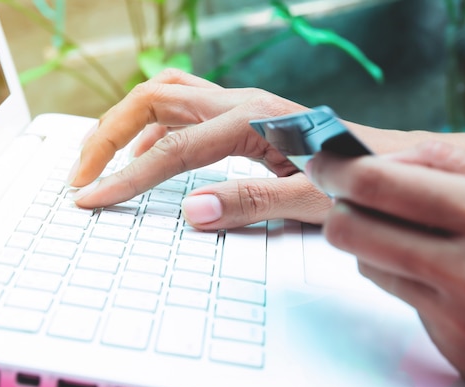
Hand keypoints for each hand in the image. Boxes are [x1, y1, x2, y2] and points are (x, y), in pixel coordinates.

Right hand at [69, 69, 330, 228]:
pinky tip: (144, 155)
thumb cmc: (355, 177)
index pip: (172, 150)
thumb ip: (254, 204)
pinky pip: (179, 108)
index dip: (126, 177)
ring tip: (98, 159)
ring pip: (161, 95)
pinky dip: (150, 129)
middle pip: (151, 100)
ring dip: (122, 123)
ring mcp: (236, 104)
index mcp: (253, 122)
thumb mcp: (313, 200)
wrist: (383, 158)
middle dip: (106, 136)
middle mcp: (238, 103)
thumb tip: (193, 212)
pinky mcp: (236, 114)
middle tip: (81, 175)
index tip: (89, 198)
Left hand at [306, 141, 464, 386]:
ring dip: (370, 241)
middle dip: (340, 207)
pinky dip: (397, 272)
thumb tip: (385, 158)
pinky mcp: (454, 341)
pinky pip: (393, 292)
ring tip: (408, 230)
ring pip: (364, 261)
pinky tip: (429, 264)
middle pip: (348, 227)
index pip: (377, 183)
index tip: (322, 160)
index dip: (336, 168)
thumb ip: (453, 160)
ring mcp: (459, 310)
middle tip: (348, 195)